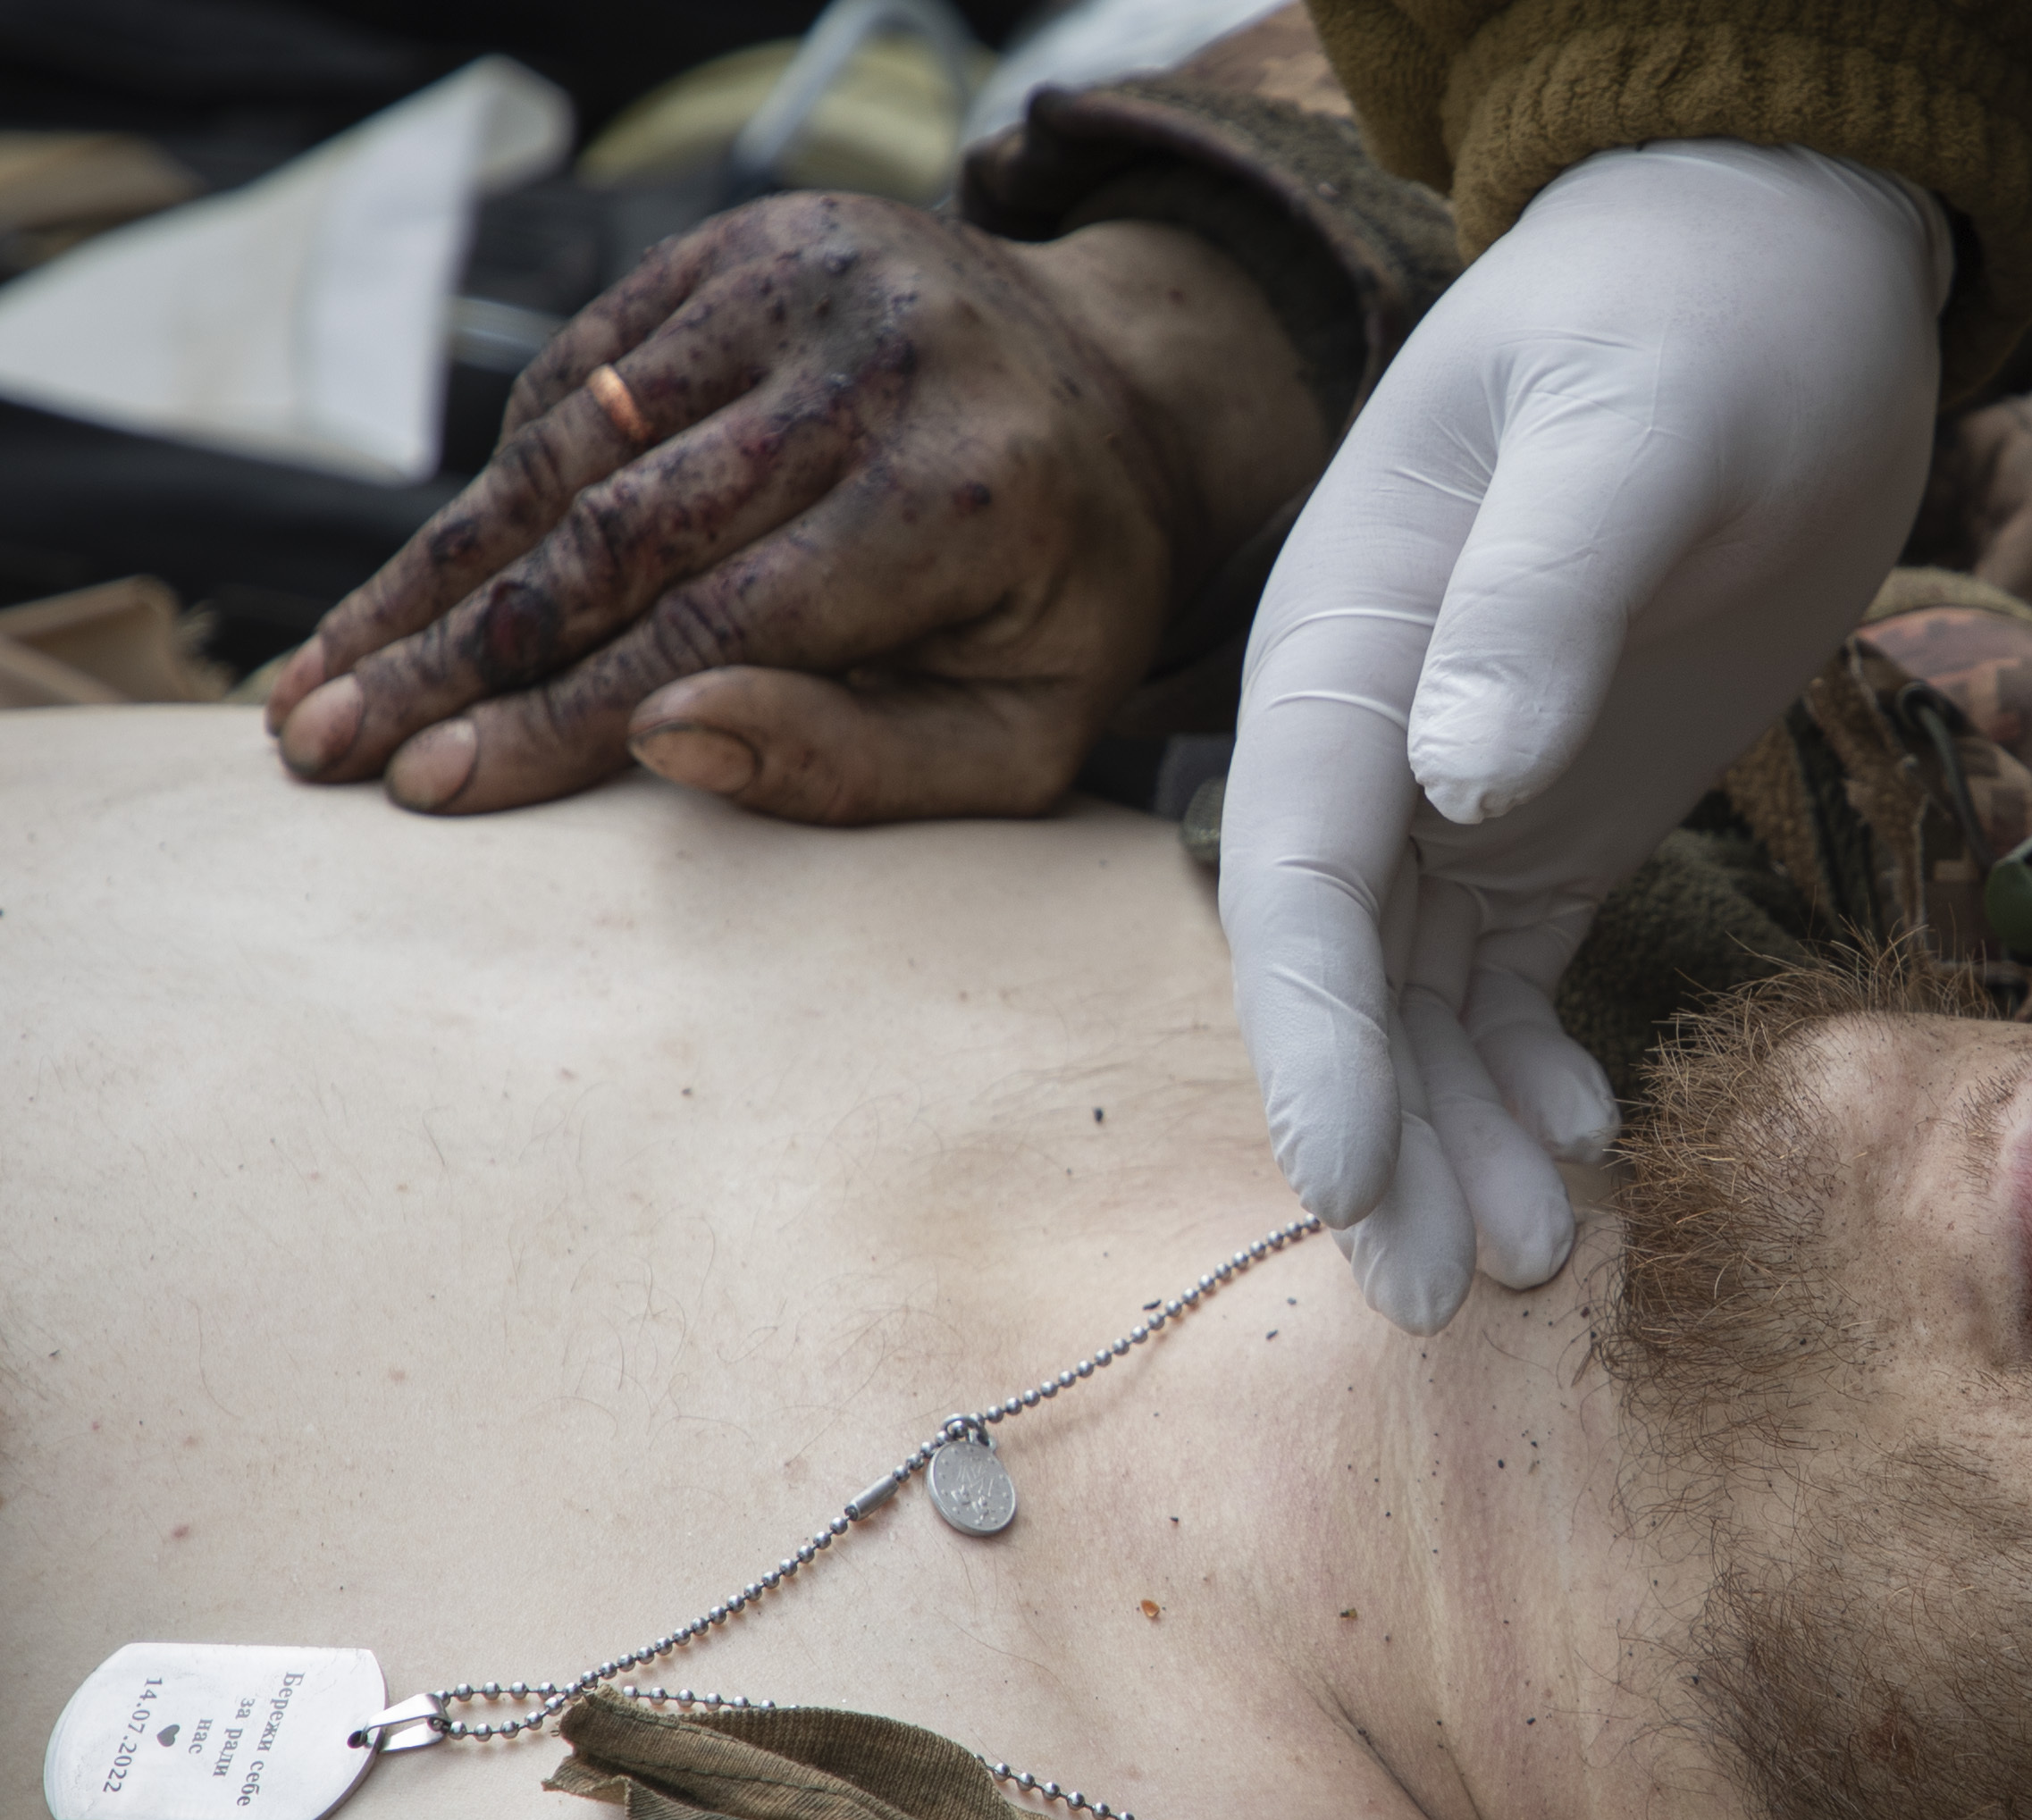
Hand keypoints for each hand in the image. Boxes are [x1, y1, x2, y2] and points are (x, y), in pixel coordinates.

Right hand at [265, 195, 1326, 821]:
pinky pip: (587, 375)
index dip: (557, 717)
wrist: (1132, 397)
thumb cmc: (1075, 600)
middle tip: (321, 742)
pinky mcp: (748, 244)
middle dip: (451, 654)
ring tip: (326, 672)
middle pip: (614, 535)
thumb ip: (863, 760)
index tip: (430, 785)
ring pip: (570, 446)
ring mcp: (801, 284)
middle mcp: (872, 370)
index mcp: (959, 499)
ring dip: (434, 571)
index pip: (714, 627)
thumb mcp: (1029, 727)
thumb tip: (664, 742)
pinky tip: (430, 574)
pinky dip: (505, 477)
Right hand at [1219, 141, 1947, 1329]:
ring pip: (1426, 1005)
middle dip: (1382, 1143)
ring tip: (1540, 1273)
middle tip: (1448, 1302)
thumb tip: (1461, 777)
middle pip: (1342, 974)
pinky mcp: (1558, 816)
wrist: (1768, 273)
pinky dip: (1534, 1077)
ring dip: (1463, 1142)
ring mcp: (1460, 784)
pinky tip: (1584, 1151)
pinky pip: (1514, 978)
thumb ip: (1542, 593)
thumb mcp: (1632, 428)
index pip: (1292, 872)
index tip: (1346, 1181)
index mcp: (1345, 638)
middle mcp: (1374, 733)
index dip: (1312, 1038)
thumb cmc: (1696, 318)